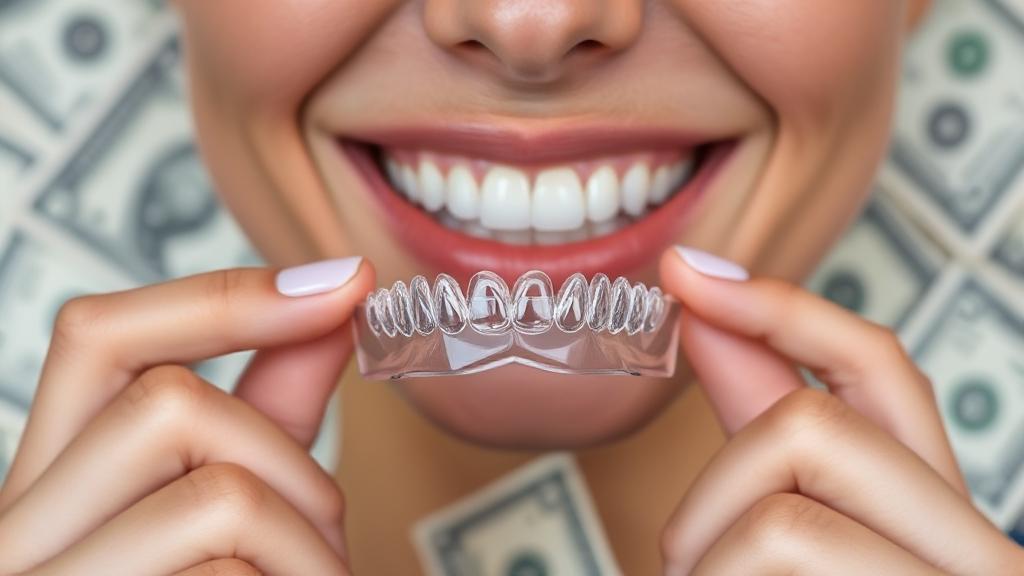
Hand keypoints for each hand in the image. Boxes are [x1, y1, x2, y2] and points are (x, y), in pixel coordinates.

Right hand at [0, 257, 372, 574]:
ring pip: (217, 494)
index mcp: (46, 486)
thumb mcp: (221, 512)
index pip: (98, 336)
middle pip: (168, 404)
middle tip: (326, 539)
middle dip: (291, 459)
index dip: (223, 295)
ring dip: (311, 544)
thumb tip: (333, 301)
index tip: (344, 283)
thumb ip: (266, 413)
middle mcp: (15, 535)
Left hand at [658, 247, 1023, 574]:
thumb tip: (703, 309)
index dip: (779, 311)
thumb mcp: (792, 524)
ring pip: (780, 518)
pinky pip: (773, 556)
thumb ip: (760, 424)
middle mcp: (975, 548)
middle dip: (715, 488)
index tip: (684, 275)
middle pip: (812, 428)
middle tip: (687, 560)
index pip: (880, 365)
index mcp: (940, 513)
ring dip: (702, 560)